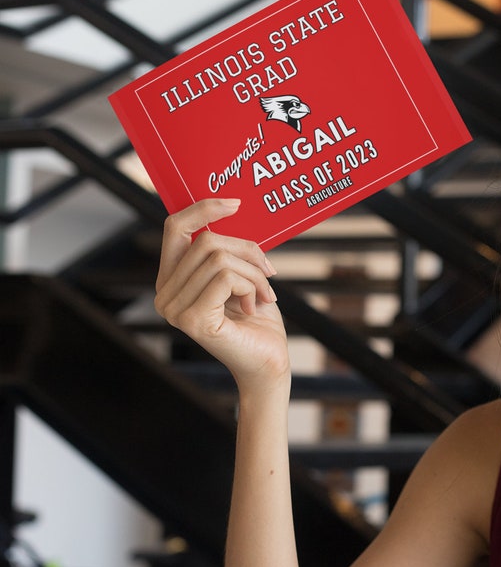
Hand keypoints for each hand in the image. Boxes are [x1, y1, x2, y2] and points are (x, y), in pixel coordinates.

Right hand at [154, 197, 287, 389]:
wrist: (269, 363)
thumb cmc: (258, 320)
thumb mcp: (242, 274)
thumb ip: (227, 249)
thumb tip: (229, 208)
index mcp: (171, 281)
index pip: (174, 228)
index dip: (202, 209)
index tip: (235, 203)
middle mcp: (164, 295)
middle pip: (205, 241)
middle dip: (247, 251)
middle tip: (270, 271)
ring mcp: (175, 309)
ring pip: (219, 258)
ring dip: (254, 274)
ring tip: (265, 295)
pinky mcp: (193, 319)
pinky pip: (226, 277)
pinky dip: (251, 287)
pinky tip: (254, 308)